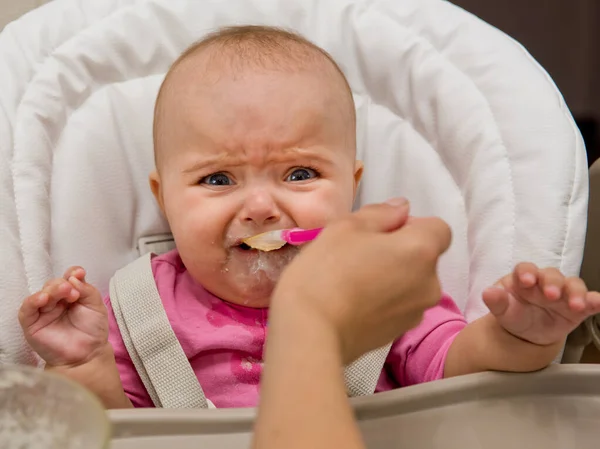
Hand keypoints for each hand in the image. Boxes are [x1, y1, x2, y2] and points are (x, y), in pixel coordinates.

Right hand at [18, 267, 108, 366]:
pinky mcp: (32, 324)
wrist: (87, 354)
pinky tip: (43, 298)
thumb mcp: (96, 306)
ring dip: (52, 289)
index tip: (79, 273)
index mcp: (73, 294)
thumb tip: (74, 276)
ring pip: (43, 293)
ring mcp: (44, 311)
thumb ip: (87, 289)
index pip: (69, 277)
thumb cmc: (92, 330)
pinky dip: (33, 301)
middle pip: (55, 284)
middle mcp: (57, 300)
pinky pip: (27, 309)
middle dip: (64, 284)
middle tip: (74, 292)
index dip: (73, 273)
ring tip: (65, 291)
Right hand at [272, 198, 451, 363]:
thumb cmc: (326, 271)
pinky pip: (398, 305)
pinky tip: (353, 302)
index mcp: (422, 251)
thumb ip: (381, 212)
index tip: (379, 231)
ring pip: (410, 282)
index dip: (410, 224)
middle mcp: (430, 283)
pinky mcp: (399, 333)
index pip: (437, 228)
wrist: (311, 332)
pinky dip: (384, 300)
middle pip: (424, 257)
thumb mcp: (346, 227)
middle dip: (399, 251)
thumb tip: (401, 209)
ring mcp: (416, 312)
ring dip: (392, 276)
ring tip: (353, 281)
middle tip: (359, 254)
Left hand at [482, 263, 599, 345]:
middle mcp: (545, 282)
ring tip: (576, 305)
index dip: (526, 272)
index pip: (524, 269)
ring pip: (573, 285)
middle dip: (552, 283)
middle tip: (551, 295)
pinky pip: (588, 301)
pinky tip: (597, 303)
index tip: (526, 281)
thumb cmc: (513, 314)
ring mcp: (563, 294)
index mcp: (523, 279)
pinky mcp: (577, 308)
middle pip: (551, 275)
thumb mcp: (502, 310)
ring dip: (576, 293)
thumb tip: (488, 293)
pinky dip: (594, 300)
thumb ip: (496, 302)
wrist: (526, 333)